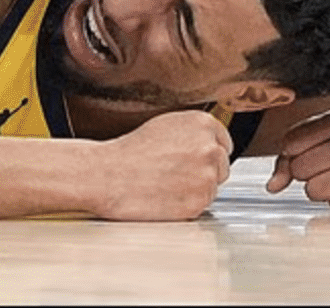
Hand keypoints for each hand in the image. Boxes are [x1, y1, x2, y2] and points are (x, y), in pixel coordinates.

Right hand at [91, 111, 232, 219]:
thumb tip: (209, 144)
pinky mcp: (199, 202)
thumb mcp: (163, 126)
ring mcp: (206, 177)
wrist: (106, 175)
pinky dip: (186, 205)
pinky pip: (200, 206)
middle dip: (203, 172)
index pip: (224, 143)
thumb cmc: (127, 152)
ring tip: (164, 184)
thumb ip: (192, 133)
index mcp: (202, 124)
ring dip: (194, 190)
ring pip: (212, 188)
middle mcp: (210, 148)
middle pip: (221, 167)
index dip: (204, 154)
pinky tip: (164, 196)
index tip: (189, 159)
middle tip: (173, 173)